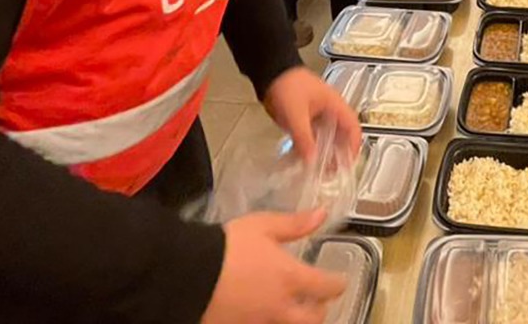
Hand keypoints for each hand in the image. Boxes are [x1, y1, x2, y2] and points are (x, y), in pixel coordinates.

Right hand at [203, 208, 345, 323]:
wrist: (188, 274)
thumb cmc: (228, 246)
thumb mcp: (263, 226)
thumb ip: (294, 224)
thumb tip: (323, 214)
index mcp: (291, 278)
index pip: (328, 287)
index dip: (338, 283)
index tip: (338, 279)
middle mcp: (281, 308)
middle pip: (314, 319)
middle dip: (319, 310)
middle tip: (316, 300)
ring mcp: (260, 323)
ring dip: (296, 319)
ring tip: (290, 309)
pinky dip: (269, 321)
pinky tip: (262, 313)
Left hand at [261, 67, 361, 163]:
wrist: (270, 72)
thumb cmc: (288, 85)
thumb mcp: (296, 114)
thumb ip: (304, 138)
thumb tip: (311, 160)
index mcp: (335, 105)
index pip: (353, 128)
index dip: (354, 147)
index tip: (348, 164)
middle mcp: (330, 111)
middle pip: (341, 136)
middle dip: (338, 155)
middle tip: (330, 173)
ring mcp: (317, 115)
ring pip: (326, 138)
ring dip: (323, 154)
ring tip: (317, 171)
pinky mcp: (305, 119)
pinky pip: (312, 137)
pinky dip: (310, 148)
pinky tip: (302, 160)